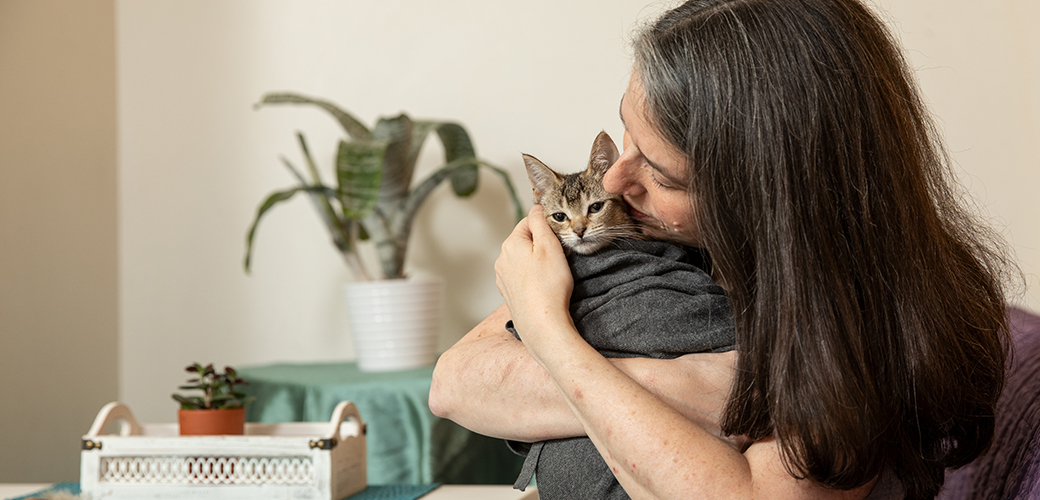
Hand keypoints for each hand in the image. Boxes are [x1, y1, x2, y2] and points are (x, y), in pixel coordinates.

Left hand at [494, 205, 574, 349]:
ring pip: (522, 259)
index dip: (547, 227)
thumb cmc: (549, 285)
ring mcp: (502, 277)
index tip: (560, 238)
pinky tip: (543, 286)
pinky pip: (521, 277)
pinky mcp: (508, 293)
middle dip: (541, 245)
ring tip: (552, 275)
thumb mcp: (549, 246)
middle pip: (524, 241)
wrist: (542, 323)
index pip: (528, 222)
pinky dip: (532, 277)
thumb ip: (541, 223)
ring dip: (537, 262)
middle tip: (559, 257)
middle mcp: (501, 259)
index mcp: (510, 244)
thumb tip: (536, 208)